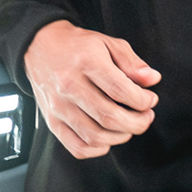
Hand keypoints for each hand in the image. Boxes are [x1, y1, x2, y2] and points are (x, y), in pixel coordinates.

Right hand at [26, 20, 160, 159]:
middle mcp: (69, 85)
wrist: (39, 46)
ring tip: (130, 126)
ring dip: (121, 136)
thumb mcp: (107, 43)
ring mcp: (58, 106)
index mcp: (86, 62)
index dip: (143, 101)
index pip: (121, 90)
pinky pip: (76, 147)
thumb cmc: (77, 46)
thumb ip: (132, 62)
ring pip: (95, 136)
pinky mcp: (51, 120)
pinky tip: (108, 138)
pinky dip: (97, 149)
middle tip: (146, 117)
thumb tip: (152, 80)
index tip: (150, 100)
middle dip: (137, 122)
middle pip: (109, 117)